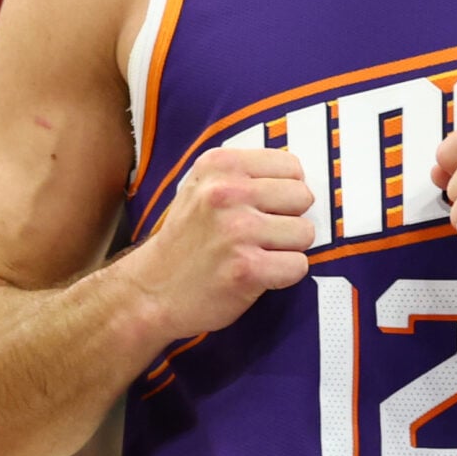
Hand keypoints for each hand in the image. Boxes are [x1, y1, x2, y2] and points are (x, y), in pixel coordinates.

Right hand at [132, 147, 314, 337]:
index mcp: (219, 165)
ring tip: (255, 253)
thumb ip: (245, 175)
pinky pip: (298, 265)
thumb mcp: (201, 187)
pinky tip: (256, 274)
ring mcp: (237, 231)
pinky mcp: (246, 269)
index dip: (283, 191)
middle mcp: (226, 193)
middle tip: (259, 234)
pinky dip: (283, 275)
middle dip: (288, 218)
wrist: (152, 290)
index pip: (290, 166)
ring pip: (304, 232)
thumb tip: (300, 179)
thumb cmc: (185, 239)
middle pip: (303, 197)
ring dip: (286, 248)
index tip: (264, 206)